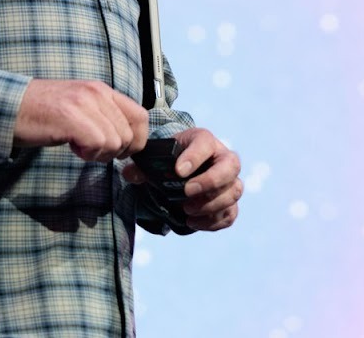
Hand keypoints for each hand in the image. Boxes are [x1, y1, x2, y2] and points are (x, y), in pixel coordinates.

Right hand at [14, 79, 149, 161]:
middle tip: (92, 150)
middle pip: (130, 134)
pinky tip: (72, 147)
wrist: (8, 107)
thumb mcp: (80, 107)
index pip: (140, 116)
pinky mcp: (71, 118)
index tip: (122, 152)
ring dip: (98, 154)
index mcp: (101, 90)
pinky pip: (98, 144)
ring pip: (116, 142)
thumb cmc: (41, 112)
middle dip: (115, 152)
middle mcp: (97, 93)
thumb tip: (126, 139)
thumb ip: (103, 116)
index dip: (137, 140)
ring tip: (78, 146)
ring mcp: (84, 104)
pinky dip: (88, 154)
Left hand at [124, 127, 242, 230]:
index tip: (177, 171)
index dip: (194, 157)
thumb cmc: (171, 159)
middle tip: (186, 192)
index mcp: (204, 140)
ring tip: (186, 210)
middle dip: (210, 181)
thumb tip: (129, 174)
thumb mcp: (158, 156)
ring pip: (234, 191)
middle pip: (231, 166)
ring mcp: (230, 181)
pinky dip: (214, 221)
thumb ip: (143, 166)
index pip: (205, 143)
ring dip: (211, 204)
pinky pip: (231, 214)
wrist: (183, 170)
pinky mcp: (229, 202)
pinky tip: (193, 222)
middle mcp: (223, 158)